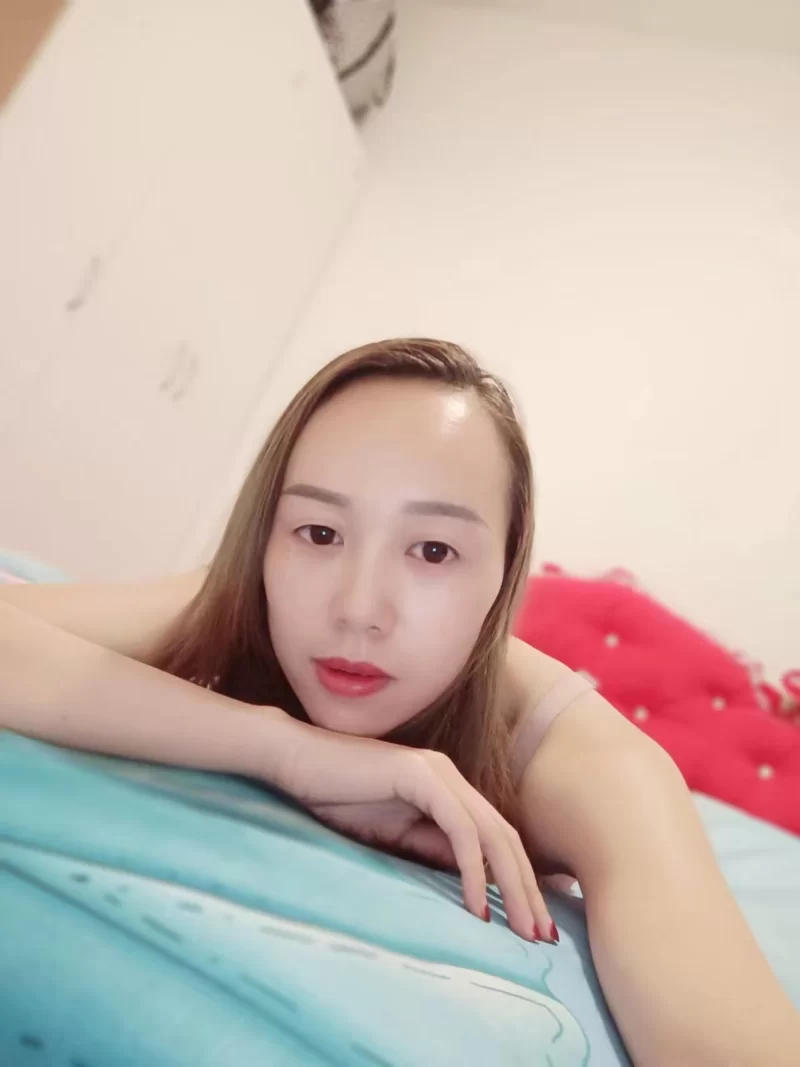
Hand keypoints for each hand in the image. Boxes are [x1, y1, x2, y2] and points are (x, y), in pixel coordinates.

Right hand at [269, 719, 555, 942]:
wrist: (296, 763)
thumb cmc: (336, 797)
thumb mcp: (393, 834)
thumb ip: (431, 849)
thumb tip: (471, 882)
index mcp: (448, 788)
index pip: (497, 838)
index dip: (520, 880)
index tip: (532, 923)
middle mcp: (451, 777)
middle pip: (506, 838)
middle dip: (528, 889)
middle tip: (541, 936)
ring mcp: (439, 773)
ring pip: (492, 834)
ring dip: (512, 885)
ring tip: (521, 929)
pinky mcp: (421, 776)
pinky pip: (460, 829)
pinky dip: (473, 869)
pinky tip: (477, 905)